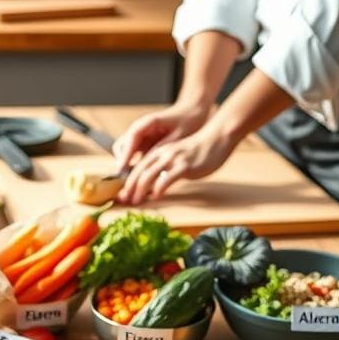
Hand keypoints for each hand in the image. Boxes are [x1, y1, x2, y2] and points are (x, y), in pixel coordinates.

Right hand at [112, 102, 208, 171]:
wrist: (193, 113)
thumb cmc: (188, 122)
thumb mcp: (177, 137)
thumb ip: (162, 148)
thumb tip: (147, 164)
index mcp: (148, 122)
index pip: (131, 138)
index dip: (125, 155)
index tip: (122, 170)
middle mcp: (140, 128)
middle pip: (122, 146)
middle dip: (123, 162)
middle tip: (128, 179)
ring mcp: (141, 136)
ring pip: (125, 152)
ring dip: (127, 166)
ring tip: (134, 181)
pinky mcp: (144, 143)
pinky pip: (134, 156)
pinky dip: (134, 165)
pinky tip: (142, 177)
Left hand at [118, 121, 236, 204]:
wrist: (217, 139)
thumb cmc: (199, 151)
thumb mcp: (177, 158)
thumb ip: (166, 168)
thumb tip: (155, 185)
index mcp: (159, 152)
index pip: (137, 167)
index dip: (127, 182)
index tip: (121, 195)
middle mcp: (162, 154)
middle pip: (139, 171)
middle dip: (129, 187)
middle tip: (123, 201)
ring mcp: (173, 159)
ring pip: (149, 174)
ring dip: (139, 189)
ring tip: (135, 201)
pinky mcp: (185, 166)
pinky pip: (168, 177)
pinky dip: (159, 187)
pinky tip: (155, 196)